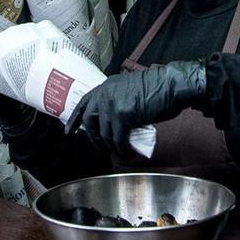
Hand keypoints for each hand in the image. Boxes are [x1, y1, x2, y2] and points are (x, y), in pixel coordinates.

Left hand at [73, 60, 207, 155]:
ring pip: (105, 134)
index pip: (84, 103)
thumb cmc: (157, 89)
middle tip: (101, 148)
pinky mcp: (122, 115)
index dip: (75, 119)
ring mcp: (112, 104)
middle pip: (90, 121)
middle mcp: (105, 94)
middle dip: (94, 138)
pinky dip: (122, 150)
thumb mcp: (130, 90)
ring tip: (121, 153)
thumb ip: (117, 101)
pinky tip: (128, 154)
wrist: (171, 85)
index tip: (68, 131)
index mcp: (106, 86)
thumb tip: (112, 123)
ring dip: (112, 147)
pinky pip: (118, 139)